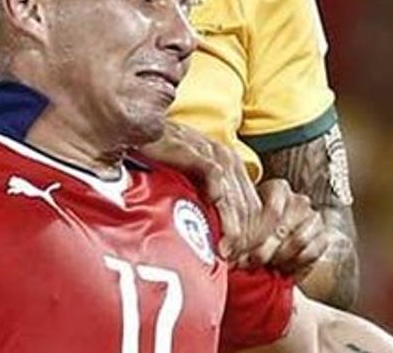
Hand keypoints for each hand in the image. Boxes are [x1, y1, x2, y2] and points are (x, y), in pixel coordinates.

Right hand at [138, 121, 260, 260]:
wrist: (138, 131)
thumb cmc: (161, 161)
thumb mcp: (190, 185)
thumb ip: (205, 205)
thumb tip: (218, 242)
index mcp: (232, 167)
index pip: (254, 208)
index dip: (250, 236)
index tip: (240, 259)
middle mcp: (228, 159)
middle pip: (249, 206)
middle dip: (244, 237)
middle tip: (233, 262)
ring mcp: (213, 152)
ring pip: (235, 196)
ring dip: (233, 226)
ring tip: (224, 251)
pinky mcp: (195, 148)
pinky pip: (215, 175)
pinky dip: (219, 198)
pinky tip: (214, 219)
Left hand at [243, 179, 328, 275]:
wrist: (281, 247)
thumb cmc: (258, 232)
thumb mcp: (245, 224)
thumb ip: (238, 228)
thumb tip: (224, 246)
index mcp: (278, 188)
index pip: (270, 209)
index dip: (253, 233)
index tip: (237, 249)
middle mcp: (298, 200)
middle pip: (282, 228)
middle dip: (262, 250)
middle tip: (246, 263)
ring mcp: (313, 218)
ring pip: (298, 241)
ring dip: (278, 258)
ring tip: (264, 265)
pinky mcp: (323, 237)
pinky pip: (310, 253)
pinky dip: (294, 264)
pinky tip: (282, 268)